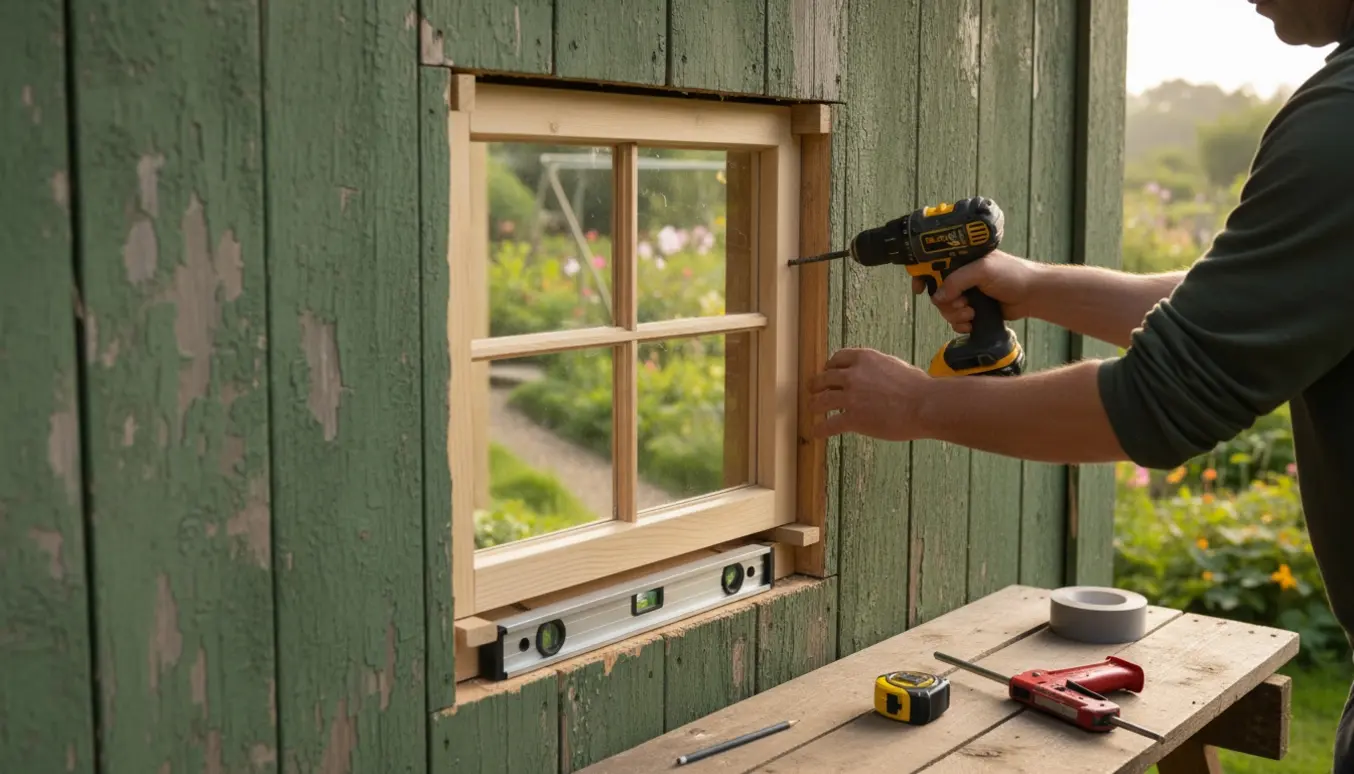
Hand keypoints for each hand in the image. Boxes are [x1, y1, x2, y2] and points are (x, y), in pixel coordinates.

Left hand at [807, 348, 933, 440]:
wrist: (924, 405)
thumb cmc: (918, 387)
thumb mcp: (895, 365)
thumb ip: (879, 367)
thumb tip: (877, 372)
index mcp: (864, 358)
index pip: (837, 359)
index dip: (830, 367)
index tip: (828, 373)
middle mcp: (853, 375)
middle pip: (824, 378)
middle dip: (817, 385)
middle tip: (814, 391)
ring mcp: (851, 397)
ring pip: (821, 401)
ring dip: (814, 406)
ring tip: (812, 410)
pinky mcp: (853, 418)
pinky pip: (828, 424)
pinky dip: (819, 429)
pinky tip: (815, 432)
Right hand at [910, 249, 1041, 333]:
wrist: (1033, 295)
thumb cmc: (1012, 274)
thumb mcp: (981, 271)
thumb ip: (956, 281)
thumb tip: (936, 297)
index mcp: (961, 260)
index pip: (933, 265)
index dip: (922, 276)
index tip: (919, 289)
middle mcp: (962, 276)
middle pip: (937, 292)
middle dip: (947, 303)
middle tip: (963, 305)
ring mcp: (967, 294)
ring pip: (945, 308)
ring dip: (955, 315)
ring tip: (971, 315)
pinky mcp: (973, 310)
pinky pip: (956, 320)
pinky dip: (960, 324)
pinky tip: (971, 324)